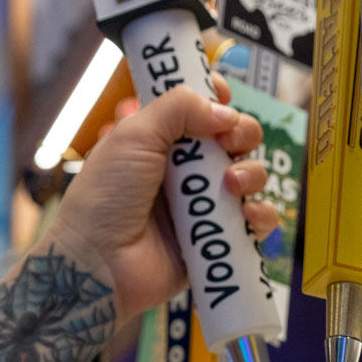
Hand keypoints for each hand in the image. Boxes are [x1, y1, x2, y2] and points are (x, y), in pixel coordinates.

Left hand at [52, 79, 280, 320]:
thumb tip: (225, 111)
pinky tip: (248, 215)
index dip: (219, 99)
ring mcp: (204, 206)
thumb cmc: (106, 197)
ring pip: (251, 178)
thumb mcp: (134, 135)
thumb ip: (178, 108)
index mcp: (163, 141)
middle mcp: (186, 171)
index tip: (225, 98)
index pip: (202, 109)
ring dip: (253, 174)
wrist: (99, 263)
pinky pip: (256, 224)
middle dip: (243, 134)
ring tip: (232, 186)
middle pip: (236, 140)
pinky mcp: (217, 241)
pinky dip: (262, 216)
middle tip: (229, 145)